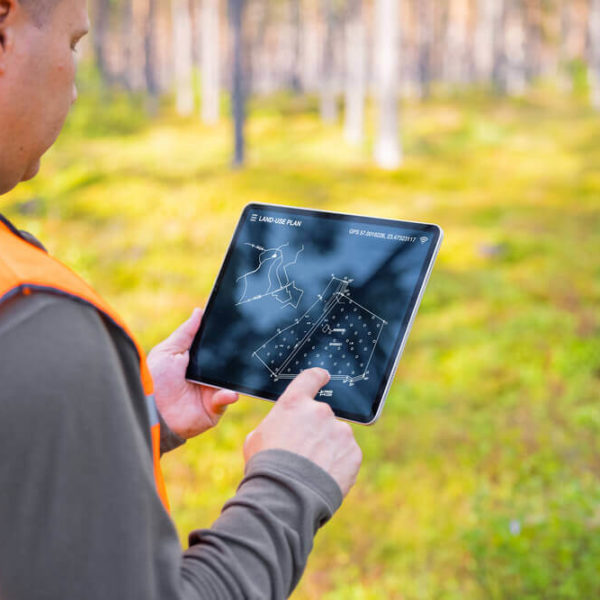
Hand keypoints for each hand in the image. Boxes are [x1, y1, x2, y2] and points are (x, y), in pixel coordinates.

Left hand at [147, 308, 237, 438]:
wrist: (151, 412)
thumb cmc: (154, 381)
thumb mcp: (168, 351)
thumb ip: (185, 333)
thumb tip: (199, 311)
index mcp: (193, 361)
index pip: (212, 347)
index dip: (221, 338)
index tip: (233, 322)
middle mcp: (204, 376)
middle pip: (224, 362)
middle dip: (232, 355)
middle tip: (242, 345)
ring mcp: (210, 392)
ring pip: (229, 379)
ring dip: (231, 376)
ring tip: (232, 371)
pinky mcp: (214, 409)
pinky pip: (226, 399)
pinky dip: (228, 395)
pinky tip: (227, 392)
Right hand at [243, 368, 361, 496]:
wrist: (287, 496)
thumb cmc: (266, 467)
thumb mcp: (257, 438)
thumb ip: (276, 425)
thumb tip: (281, 430)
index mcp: (294, 403)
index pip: (311, 377)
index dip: (318, 377)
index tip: (324, 377)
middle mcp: (320, 411)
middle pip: (322, 415)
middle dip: (316, 431)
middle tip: (304, 453)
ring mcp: (340, 430)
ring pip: (336, 436)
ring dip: (328, 448)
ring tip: (312, 470)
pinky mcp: (353, 452)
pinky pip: (347, 454)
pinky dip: (339, 464)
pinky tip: (324, 477)